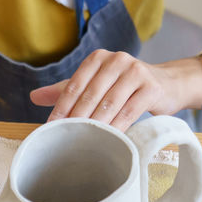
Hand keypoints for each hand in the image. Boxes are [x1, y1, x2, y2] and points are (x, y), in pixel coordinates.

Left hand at [29, 50, 196, 130]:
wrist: (167, 84)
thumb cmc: (126, 85)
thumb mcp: (96, 83)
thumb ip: (67, 90)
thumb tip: (33, 97)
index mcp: (98, 58)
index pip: (74, 84)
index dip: (61, 107)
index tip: (50, 128)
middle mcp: (116, 60)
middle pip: (90, 94)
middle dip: (76, 119)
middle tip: (64, 139)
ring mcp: (135, 71)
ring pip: (109, 103)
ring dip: (95, 125)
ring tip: (84, 142)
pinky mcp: (151, 87)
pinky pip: (129, 111)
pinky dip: (118, 127)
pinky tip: (110, 140)